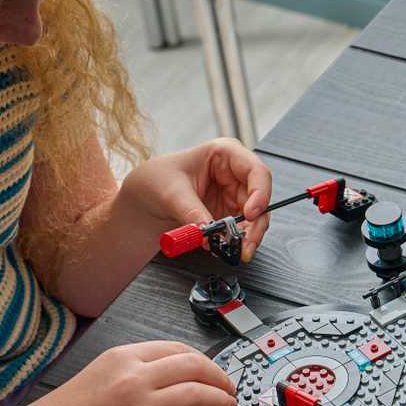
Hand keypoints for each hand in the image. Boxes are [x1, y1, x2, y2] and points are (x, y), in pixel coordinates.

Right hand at [16, 341, 237, 405]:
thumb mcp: (99, 373)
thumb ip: (135, 370)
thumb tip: (176, 376)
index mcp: (122, 358)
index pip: (178, 349)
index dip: (206, 360)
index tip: (215, 369)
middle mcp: (132, 379)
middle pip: (195, 367)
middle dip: (222, 377)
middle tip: (230, 387)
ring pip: (198, 395)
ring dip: (222, 400)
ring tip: (228, 405)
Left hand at [124, 139, 273, 260]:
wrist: (146, 198)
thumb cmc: (157, 180)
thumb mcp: (171, 193)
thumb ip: (191, 212)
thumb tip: (209, 230)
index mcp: (225, 154)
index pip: (256, 171)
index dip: (260, 193)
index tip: (250, 215)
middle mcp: (235, 174)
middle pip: (260, 199)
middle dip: (255, 224)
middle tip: (245, 244)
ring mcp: (235, 195)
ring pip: (256, 218)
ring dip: (248, 237)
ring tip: (236, 251)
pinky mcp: (230, 214)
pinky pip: (243, 229)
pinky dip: (237, 241)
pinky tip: (228, 249)